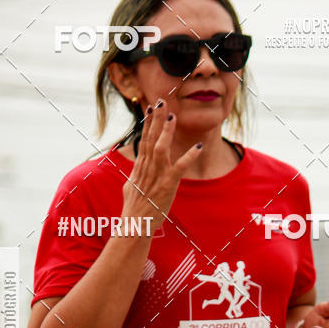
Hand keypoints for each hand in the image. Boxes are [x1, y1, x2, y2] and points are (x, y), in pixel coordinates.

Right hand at [121, 99, 203, 229]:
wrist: (134, 225)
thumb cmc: (133, 209)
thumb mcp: (130, 188)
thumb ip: (134, 177)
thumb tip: (134, 172)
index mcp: (140, 167)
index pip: (144, 140)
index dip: (148, 123)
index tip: (150, 108)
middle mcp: (147, 168)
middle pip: (151, 138)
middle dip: (156, 120)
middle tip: (161, 102)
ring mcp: (157, 176)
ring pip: (161, 149)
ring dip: (167, 133)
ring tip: (173, 117)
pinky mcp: (167, 185)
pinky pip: (180, 168)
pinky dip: (189, 157)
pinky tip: (198, 148)